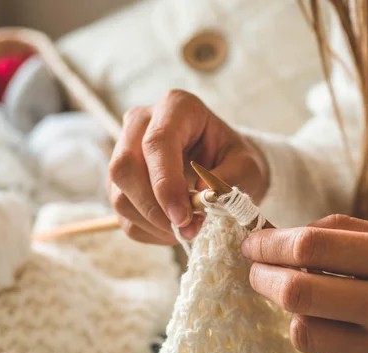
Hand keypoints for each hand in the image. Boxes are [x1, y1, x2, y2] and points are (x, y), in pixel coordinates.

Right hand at [108, 89, 268, 243]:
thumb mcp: (248, 166)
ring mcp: (124, 150)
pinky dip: (148, 230)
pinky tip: (173, 229)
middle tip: (186, 230)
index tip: (183, 217)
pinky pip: (122, 213)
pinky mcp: (119, 180)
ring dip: (152, 223)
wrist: (224, 164)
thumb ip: (230, 179)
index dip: (165, 183)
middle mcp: (142, 122)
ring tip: (186, 230)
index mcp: (176, 107)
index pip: (157, 143)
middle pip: (125, 166)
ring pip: (119, 194)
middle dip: (154, 207)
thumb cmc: (235, 159)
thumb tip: (200, 197)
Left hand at [241, 215, 367, 352]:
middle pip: (297, 292)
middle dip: (263, 279)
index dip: (270, 243)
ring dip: (296, 317)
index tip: (253, 244)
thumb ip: (354, 233)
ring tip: (310, 306)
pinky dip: (331, 351)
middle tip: (256, 272)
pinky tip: (353, 342)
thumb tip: (293, 234)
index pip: (311, 245)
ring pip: (306, 335)